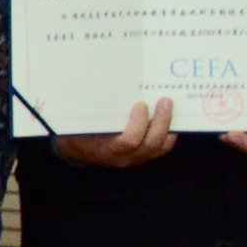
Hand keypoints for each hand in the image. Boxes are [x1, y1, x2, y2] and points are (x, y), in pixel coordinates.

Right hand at [53, 98, 175, 167]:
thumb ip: (94, 112)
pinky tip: (169, 118)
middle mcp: (123, 158)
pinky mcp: (143, 157)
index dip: (138, 123)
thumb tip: (108, 87)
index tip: (140, 104)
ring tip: (168, 106)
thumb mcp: (81, 123)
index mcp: (106, 149)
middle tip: (164, 101)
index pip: (129, 141)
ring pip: (160, 147)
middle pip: (150, 143)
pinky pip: (161, 148)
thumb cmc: (79, 132)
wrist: (77, 151)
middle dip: (161, 121)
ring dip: (168, 126)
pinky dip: (168, 133)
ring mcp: (135, 159)